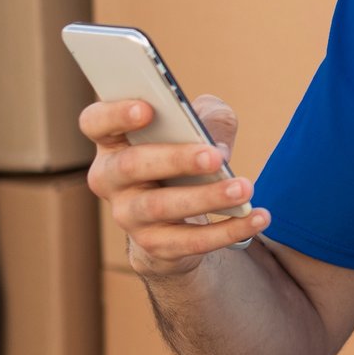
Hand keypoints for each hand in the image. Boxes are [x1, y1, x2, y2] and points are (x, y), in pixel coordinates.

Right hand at [79, 91, 269, 275]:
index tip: (147, 108)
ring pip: (160, 207)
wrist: (179, 218)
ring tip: (244, 188)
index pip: (96, 122)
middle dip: (175, 159)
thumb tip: (216, 143)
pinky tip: (258, 217)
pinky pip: (190, 242)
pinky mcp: (153, 246)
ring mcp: (128, 215)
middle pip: (131, 165)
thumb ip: (208, 117)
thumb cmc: (186, 156)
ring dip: (206, 198)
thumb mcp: (199, 125)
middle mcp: (110, 178)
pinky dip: (228, 230)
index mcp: (113, 140)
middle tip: (214, 157)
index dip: (115, 114)